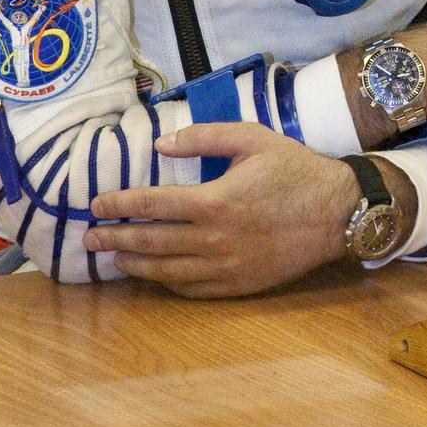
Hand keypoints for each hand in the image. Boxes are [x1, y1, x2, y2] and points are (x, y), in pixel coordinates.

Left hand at [84, 123, 359, 296]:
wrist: (336, 212)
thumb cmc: (294, 170)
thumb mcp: (252, 138)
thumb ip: (204, 136)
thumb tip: (163, 145)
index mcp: (214, 201)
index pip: (151, 205)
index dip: (119, 205)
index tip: (96, 204)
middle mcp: (214, 240)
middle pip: (151, 242)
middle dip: (115, 239)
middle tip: (89, 238)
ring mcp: (226, 267)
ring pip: (167, 271)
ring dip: (135, 264)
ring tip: (114, 258)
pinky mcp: (239, 285)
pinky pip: (193, 289)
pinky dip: (167, 283)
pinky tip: (156, 275)